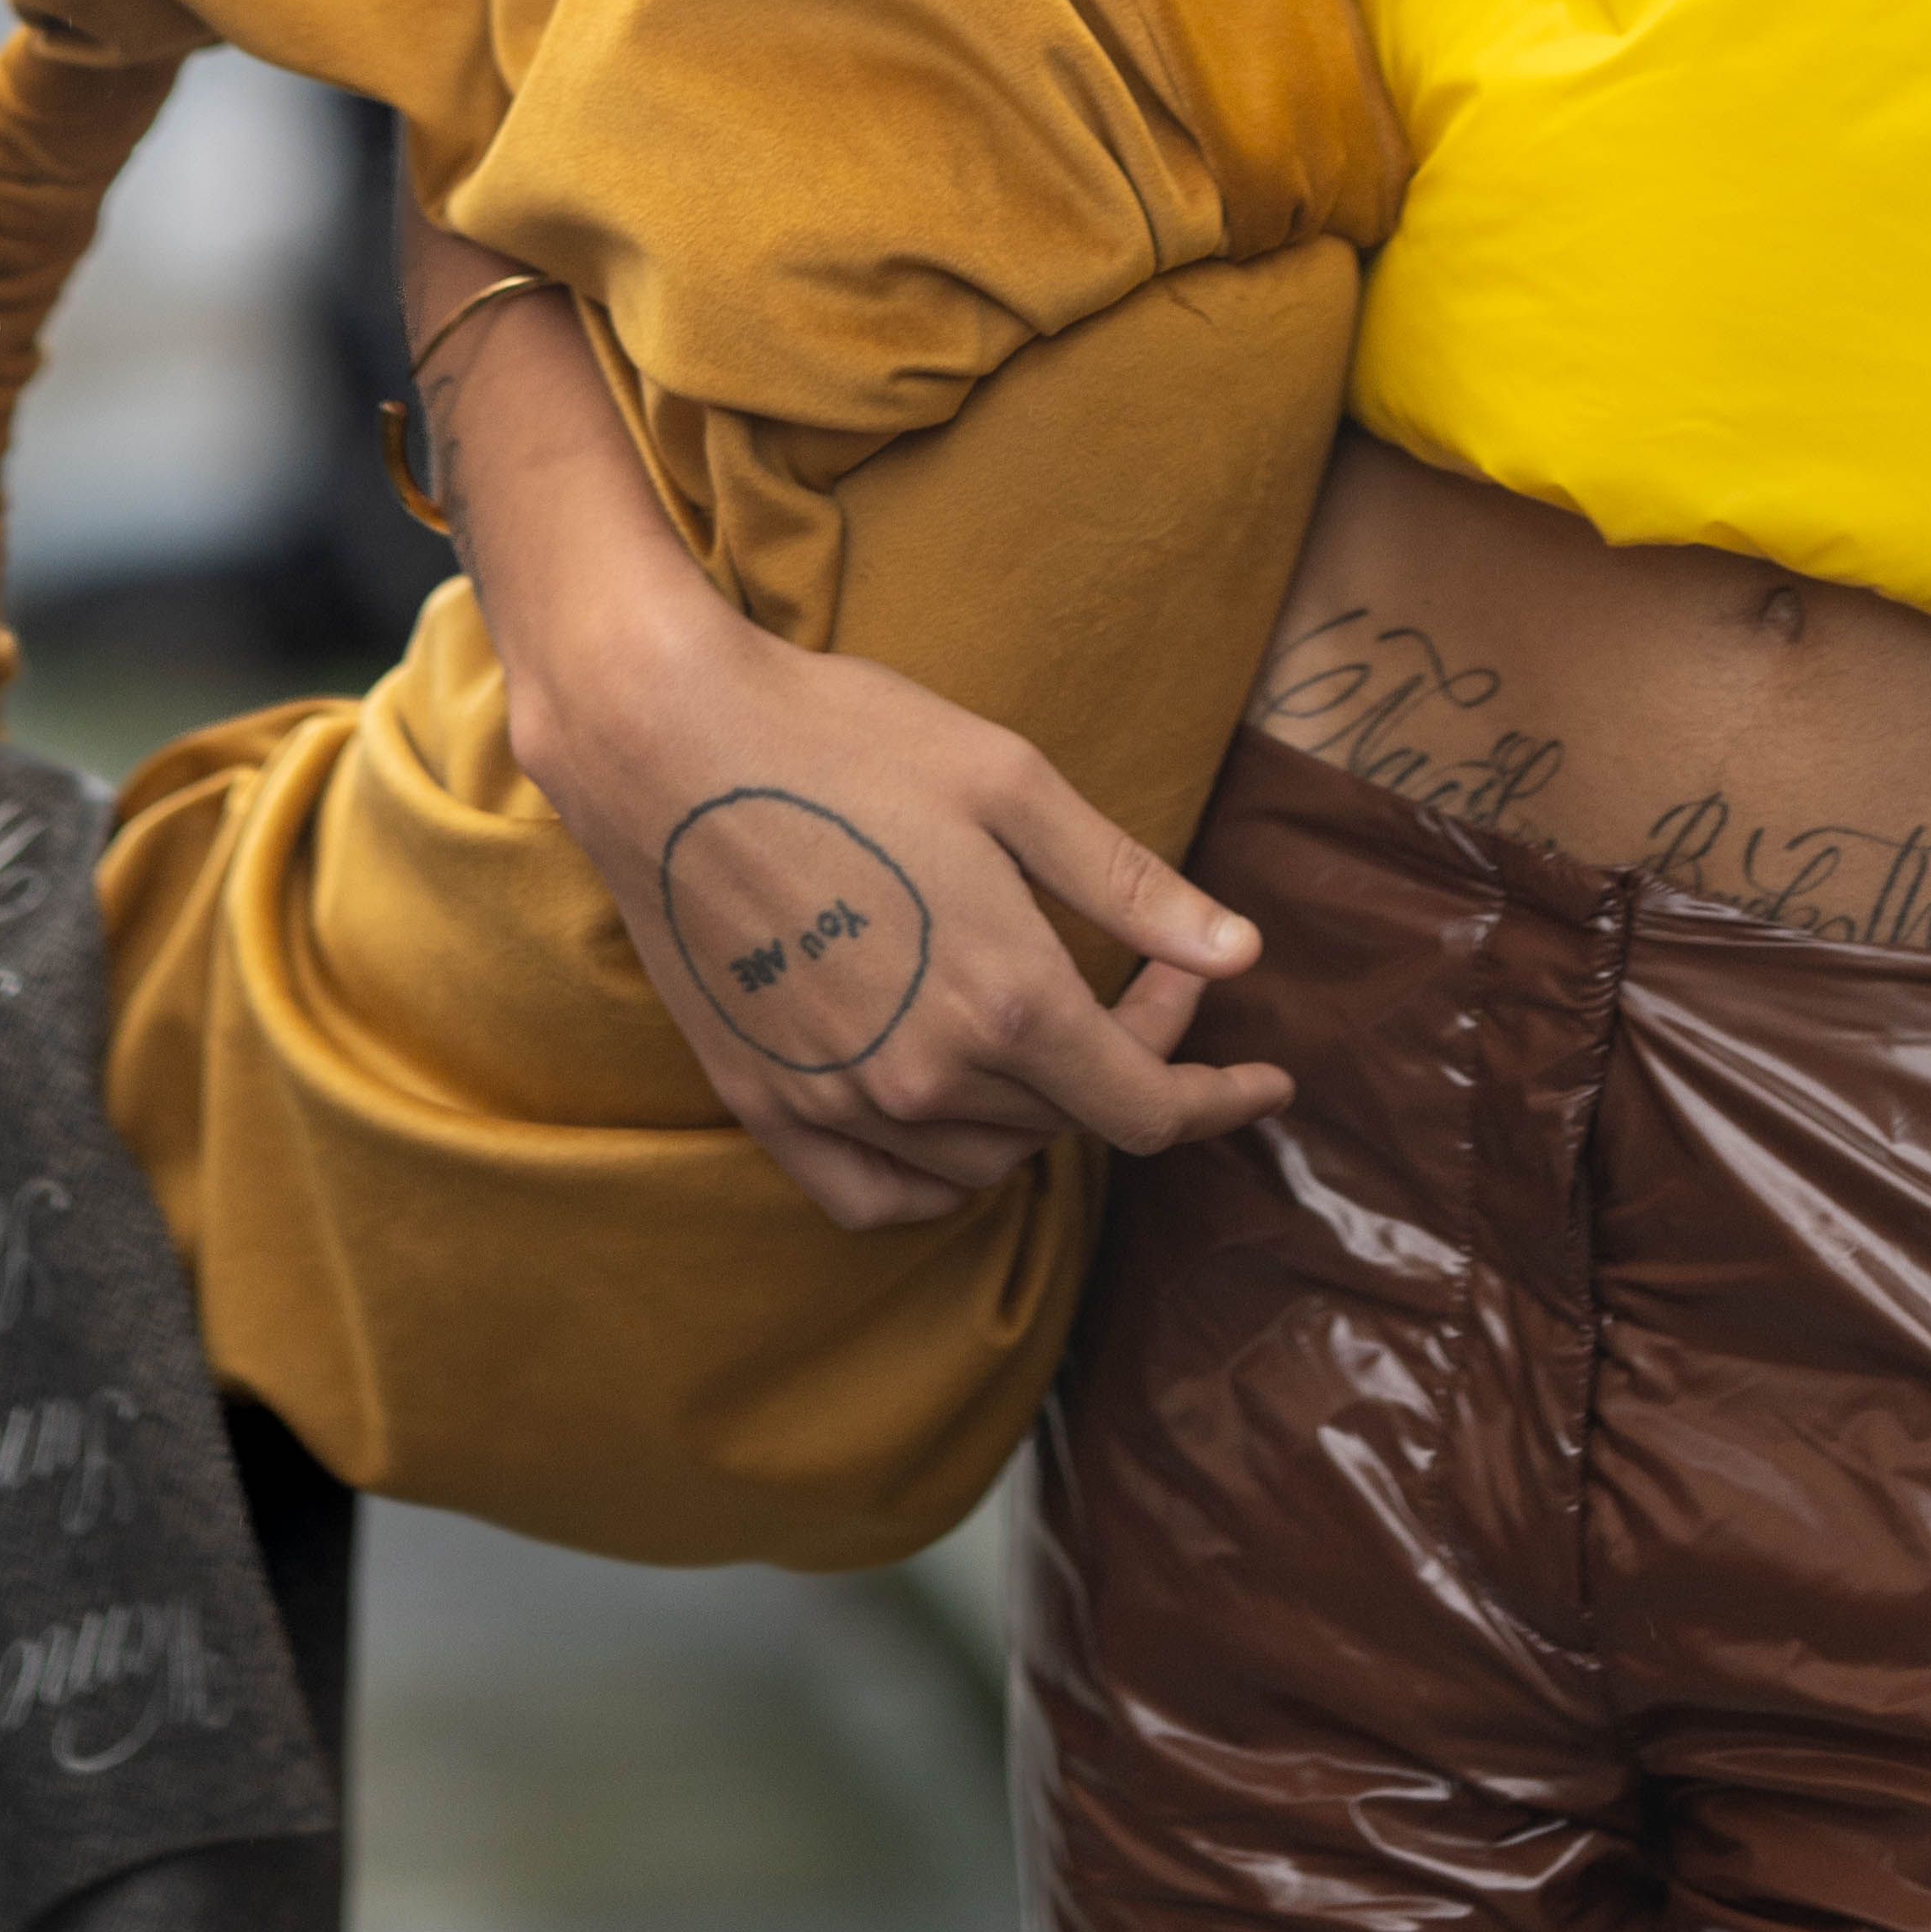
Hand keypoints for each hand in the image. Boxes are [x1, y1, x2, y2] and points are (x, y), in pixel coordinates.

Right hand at [399, 213, 1290, 1230]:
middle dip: (1135, 1054)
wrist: (662, 737)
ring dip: (1043, 1111)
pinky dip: (934, 1180)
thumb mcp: (1017, 787)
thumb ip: (1134, 888)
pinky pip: (873, 1195)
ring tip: (1052, 1019)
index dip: (1221, 1098)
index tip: (1268, 1079)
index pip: (1150, 1108)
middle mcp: (926, 1077)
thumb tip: (1240, 954)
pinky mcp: (760, 1100)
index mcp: (1009, 1003)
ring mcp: (836, 1099)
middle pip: (1073, 1121)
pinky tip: (957, 1125)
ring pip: (985, 1161)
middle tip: (1150, 970)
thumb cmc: (845, 738)